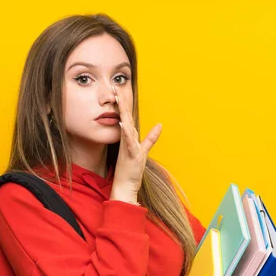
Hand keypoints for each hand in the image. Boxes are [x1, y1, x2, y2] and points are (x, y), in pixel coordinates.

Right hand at [109, 85, 161, 201]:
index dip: (124, 104)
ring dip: (122, 113)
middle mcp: (126, 140)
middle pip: (124, 118)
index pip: (126, 118)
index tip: (119, 91)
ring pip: (125, 127)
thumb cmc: (131, 170)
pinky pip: (128, 142)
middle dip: (120, 103)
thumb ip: (151, 138)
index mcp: (128, 138)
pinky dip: (126, 133)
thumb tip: (159, 125)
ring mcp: (127, 147)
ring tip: (119, 99)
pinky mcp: (130, 155)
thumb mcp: (143, 151)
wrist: (124, 186)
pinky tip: (124, 124)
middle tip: (115, 88)